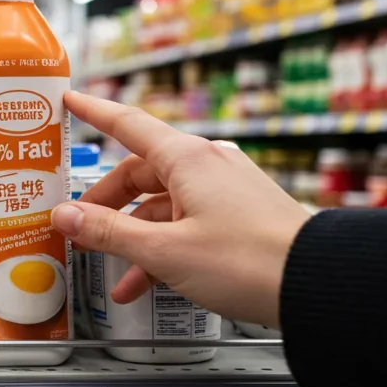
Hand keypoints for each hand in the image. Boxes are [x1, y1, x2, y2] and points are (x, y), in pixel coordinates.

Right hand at [52, 92, 311, 327]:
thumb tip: (66, 215)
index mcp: (187, 160)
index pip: (127, 125)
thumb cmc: (248, 261)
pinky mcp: (241, 217)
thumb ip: (110, 232)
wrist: (320, 286)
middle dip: (106, 203)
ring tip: (111, 272)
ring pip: (163, 205)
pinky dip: (162, 248)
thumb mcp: (165, 250)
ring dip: (133, 237)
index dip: (94, 112)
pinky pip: (187, 224)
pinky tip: (146, 284)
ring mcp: (226, 191)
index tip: (70, 100)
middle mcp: (207, 166)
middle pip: (140, 173)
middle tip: (78, 227)